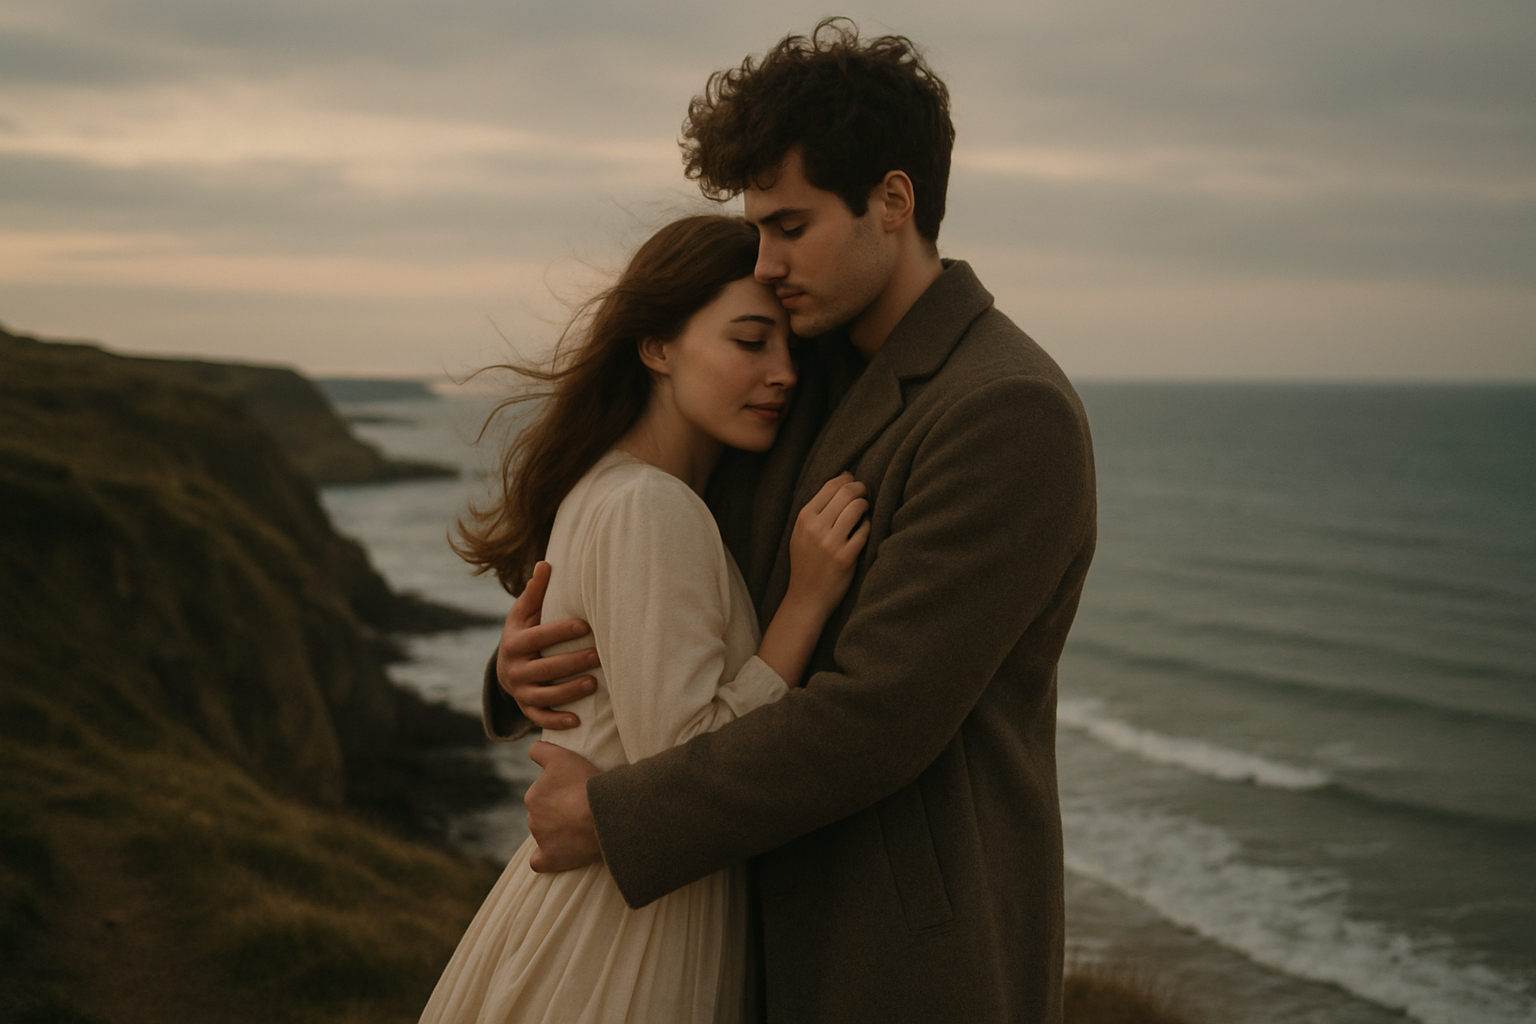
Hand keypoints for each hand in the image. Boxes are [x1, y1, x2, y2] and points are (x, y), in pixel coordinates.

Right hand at [498, 560, 598, 729]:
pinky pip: (540, 717)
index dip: (560, 631)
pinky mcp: (526, 708)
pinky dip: (556, 721)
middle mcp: (515, 669)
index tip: (585, 625)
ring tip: (593, 683)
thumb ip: (536, 592)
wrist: (507, 666)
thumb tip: (546, 564)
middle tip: (598, 654)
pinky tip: (577, 720)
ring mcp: (520, 691)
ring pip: (544, 695)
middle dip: (572, 662)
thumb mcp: (524, 612)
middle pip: (544, 668)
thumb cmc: (525, 632)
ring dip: (568, 692)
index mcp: (515, 643)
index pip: (539, 637)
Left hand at [525, 741, 602, 871]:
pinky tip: (558, 854)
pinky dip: (547, 858)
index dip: (554, 789)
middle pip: (544, 813)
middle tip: (583, 807)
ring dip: (559, 831)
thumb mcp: (562, 756)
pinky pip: (540, 861)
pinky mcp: (550, 858)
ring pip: (545, 833)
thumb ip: (541, 751)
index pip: (540, 792)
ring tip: (584, 827)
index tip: (570, 790)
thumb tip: (532, 750)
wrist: (601, 815)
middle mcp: (532, 816)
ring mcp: (541, 839)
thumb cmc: (585, 784)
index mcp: (533, 795)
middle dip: (559, 811)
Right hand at [788, 473, 869, 615]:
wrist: (807, 597)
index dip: (848, 479)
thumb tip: (843, 478)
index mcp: (804, 518)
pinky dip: (868, 526)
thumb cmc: (806, 561)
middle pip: (847, 492)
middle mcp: (816, 528)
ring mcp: (831, 543)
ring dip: (866, 505)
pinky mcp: (846, 558)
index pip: (831, 485)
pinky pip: (865, 531)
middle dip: (861, 489)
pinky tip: (864, 529)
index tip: (854, 482)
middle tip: (865, 493)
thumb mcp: (801, 532)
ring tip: (865, 511)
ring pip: (857, 508)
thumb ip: (817, 509)